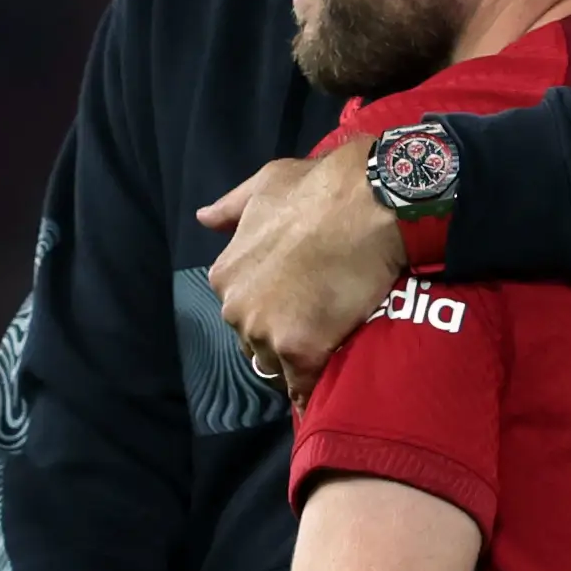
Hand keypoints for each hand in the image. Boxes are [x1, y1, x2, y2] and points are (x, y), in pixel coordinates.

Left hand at [195, 135, 407, 397]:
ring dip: (298, 364)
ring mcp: (266, 331)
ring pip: (278, 365)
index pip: (241, 310)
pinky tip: (331, 380)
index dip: (269, 312)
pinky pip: (304, 384)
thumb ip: (231, 208)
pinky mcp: (301, 351)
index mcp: (225, 275)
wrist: (368, 201)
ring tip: (329, 352)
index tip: (295, 309)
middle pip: (255, 342)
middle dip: (281, 339)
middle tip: (318, 327)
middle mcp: (236, 308)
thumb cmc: (318, 188)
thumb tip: (203, 218)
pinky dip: (315, 385)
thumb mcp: (264, 185)